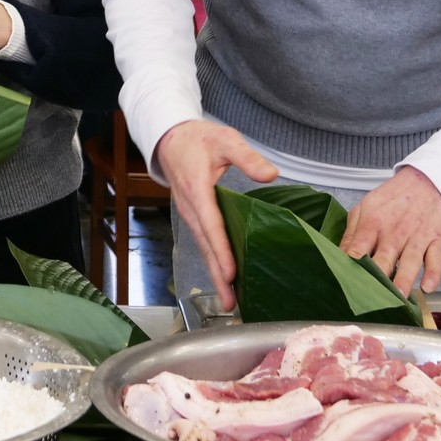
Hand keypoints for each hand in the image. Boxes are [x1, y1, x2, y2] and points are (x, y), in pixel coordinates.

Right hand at [153, 120, 279, 311]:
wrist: (169, 138)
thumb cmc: (198, 139)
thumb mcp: (225, 139)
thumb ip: (247, 157)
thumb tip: (271, 174)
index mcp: (197, 189)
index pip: (211, 224)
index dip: (221, 249)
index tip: (231, 271)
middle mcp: (191, 208)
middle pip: (206, 246)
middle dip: (218, 275)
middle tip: (232, 302)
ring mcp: (190, 214)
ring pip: (203, 248)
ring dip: (216, 273)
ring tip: (231, 300)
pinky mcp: (193, 216)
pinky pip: (204, 242)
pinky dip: (214, 261)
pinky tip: (226, 276)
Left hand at [341, 166, 440, 293]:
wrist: (427, 183)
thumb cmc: (393, 200)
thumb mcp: (365, 209)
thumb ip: (351, 234)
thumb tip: (338, 258)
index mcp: (373, 222)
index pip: (359, 246)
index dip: (351, 265)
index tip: (345, 284)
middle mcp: (395, 231)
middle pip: (384, 257)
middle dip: (377, 278)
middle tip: (370, 300)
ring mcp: (418, 237)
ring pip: (410, 261)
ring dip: (404, 280)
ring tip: (398, 298)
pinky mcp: (438, 241)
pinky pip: (436, 259)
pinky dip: (434, 274)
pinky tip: (428, 287)